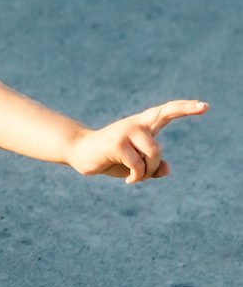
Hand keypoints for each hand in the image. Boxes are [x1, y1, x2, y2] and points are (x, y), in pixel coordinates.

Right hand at [68, 100, 207, 182]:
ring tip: (133, 175)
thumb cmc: (110, 158)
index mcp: (143, 124)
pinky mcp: (117, 142)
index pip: (167, 111)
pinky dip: (136, 177)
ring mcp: (126, 131)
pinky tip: (128, 180)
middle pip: (157, 149)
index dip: (186, 108)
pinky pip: (138, 165)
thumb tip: (166, 169)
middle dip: (152, 166)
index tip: (205, 107)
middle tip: (139, 175)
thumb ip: (153, 167)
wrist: (80, 152)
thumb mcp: (136, 165)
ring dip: (144, 172)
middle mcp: (136, 124)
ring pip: (151, 156)